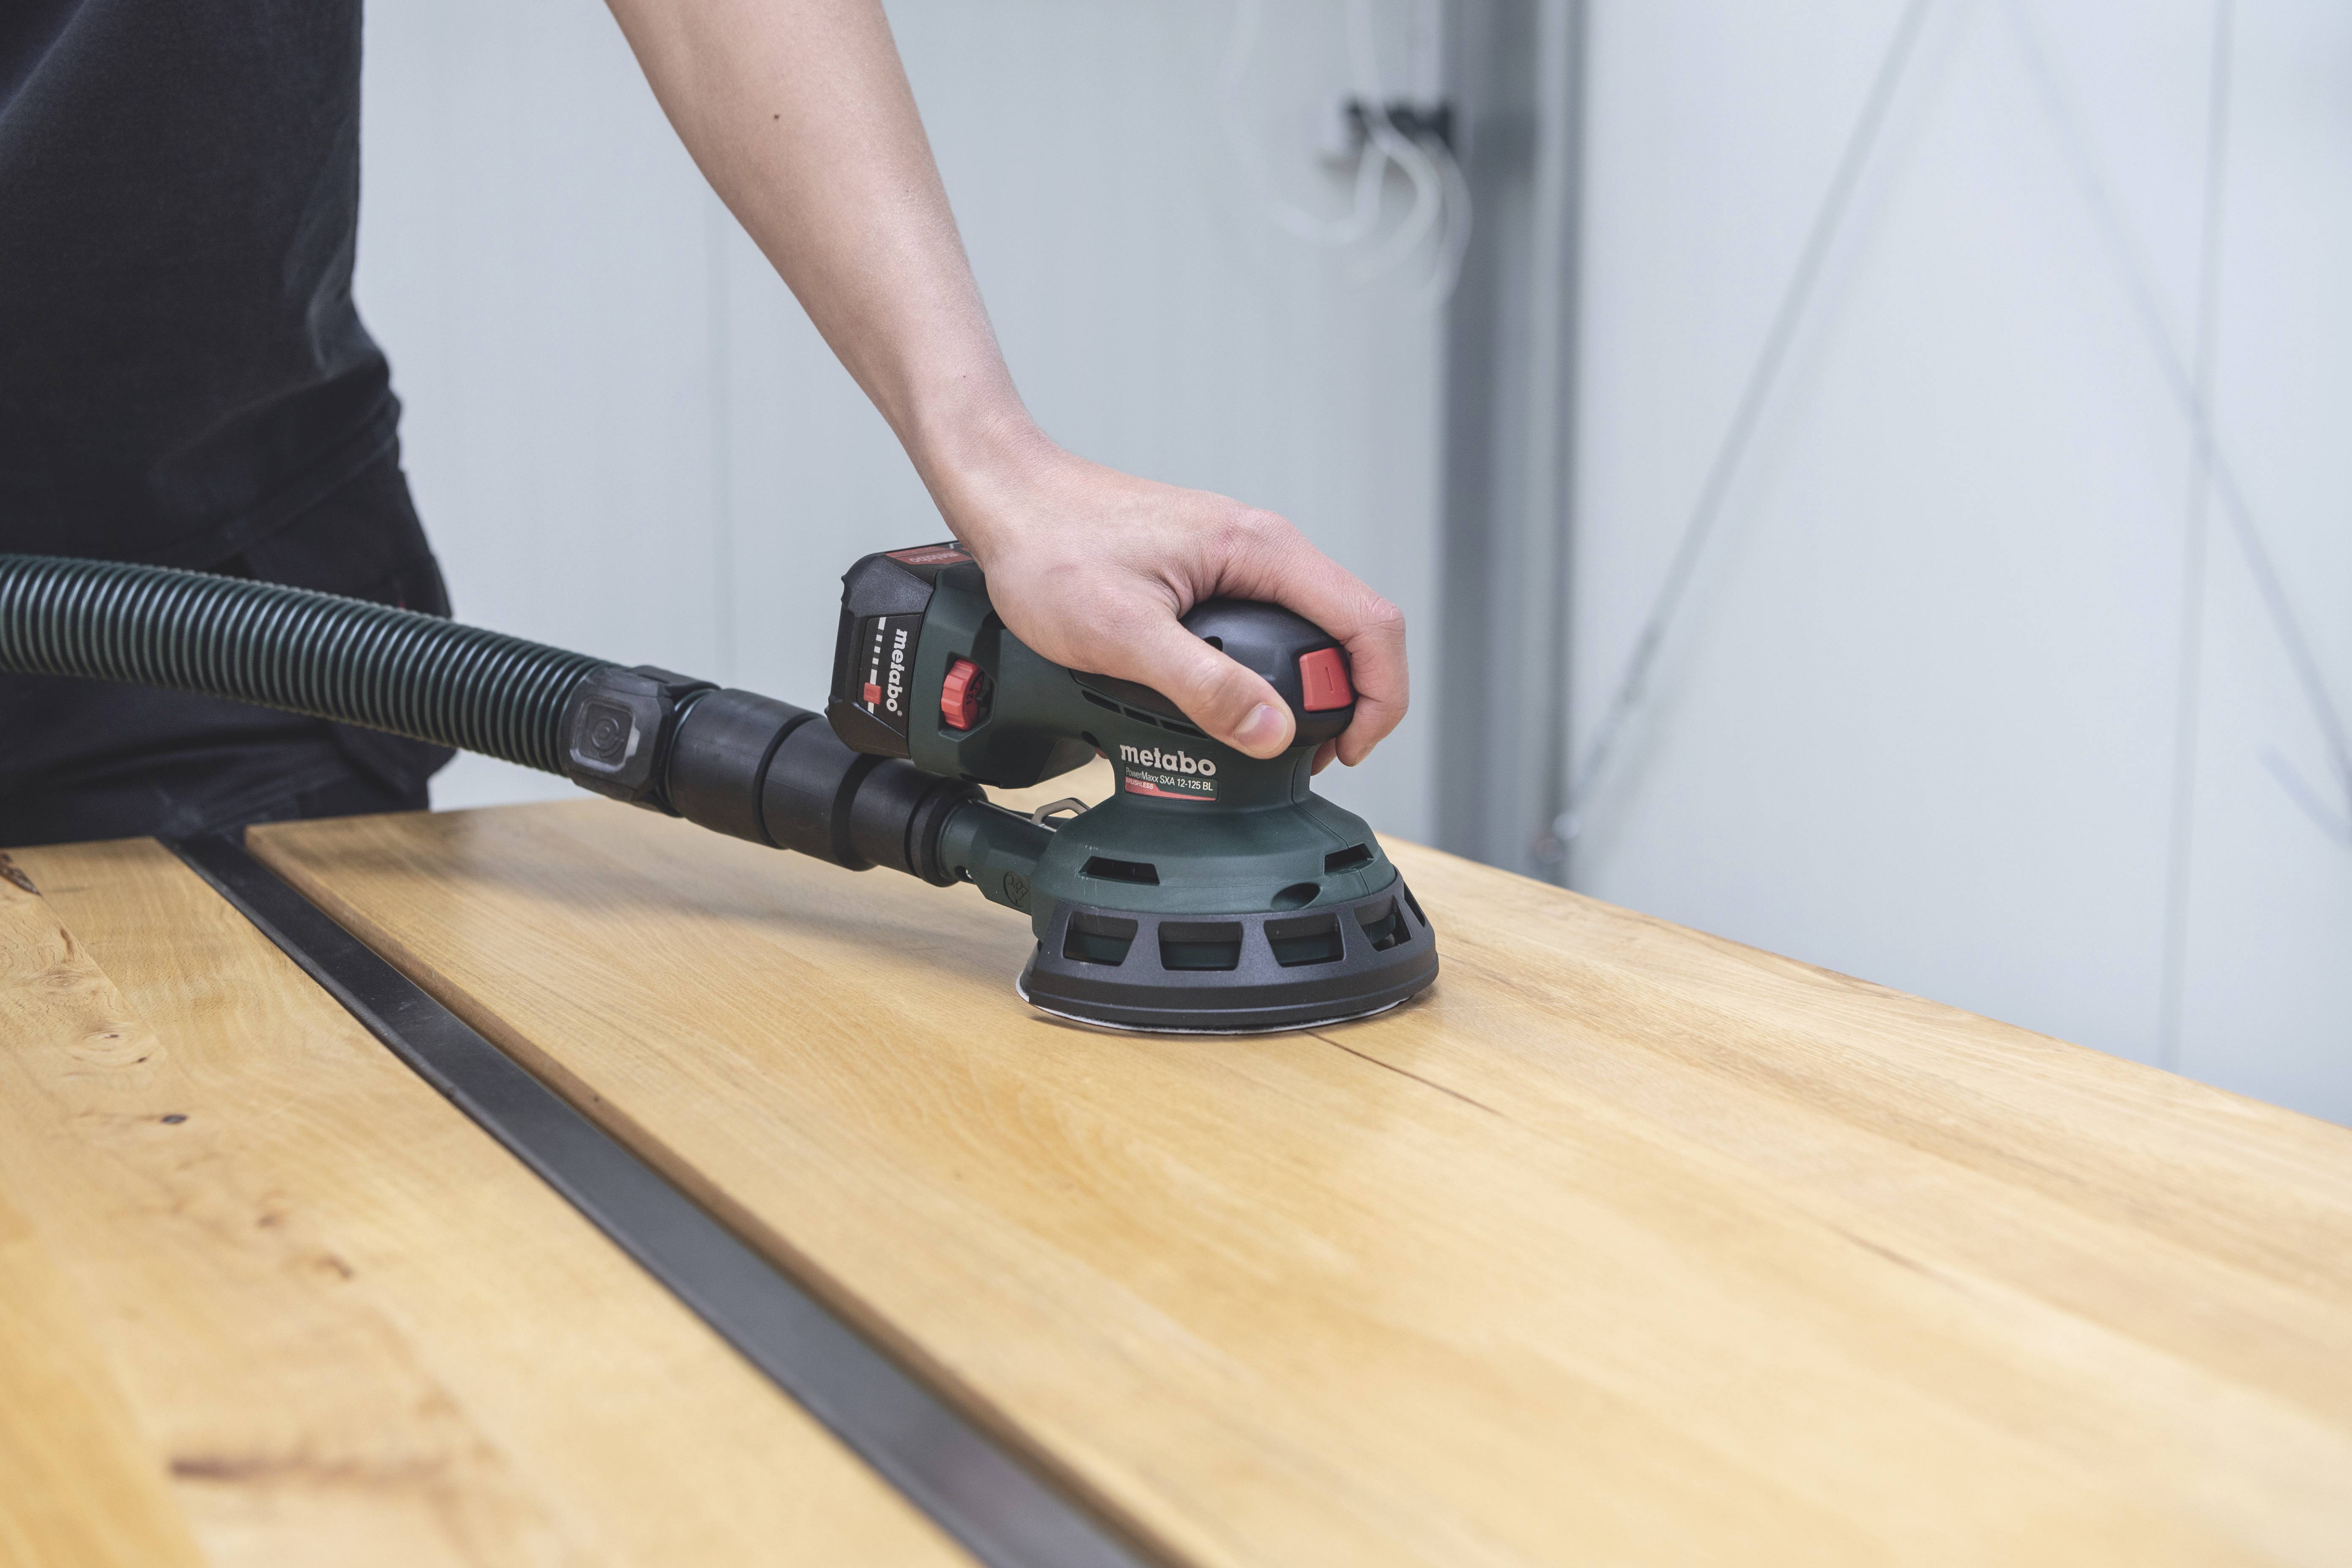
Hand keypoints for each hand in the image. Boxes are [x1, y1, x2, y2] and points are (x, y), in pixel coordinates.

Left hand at [940, 429, 1406, 770]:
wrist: (1009, 499)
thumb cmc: (1053, 548)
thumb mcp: (1125, 632)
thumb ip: (1203, 684)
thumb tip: (1271, 732)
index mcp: (1262, 550)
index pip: (1370, 623)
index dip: (1381, 696)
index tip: (1350, 750)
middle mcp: (1263, 548)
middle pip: (1350, 630)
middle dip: (1346, 701)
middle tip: (1306, 757)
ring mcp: (1239, 560)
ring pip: (1310, 630)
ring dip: (1305, 689)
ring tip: (1272, 738)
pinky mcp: (1212, 573)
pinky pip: (1268, 625)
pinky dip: (1267, 670)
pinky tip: (1233, 700)